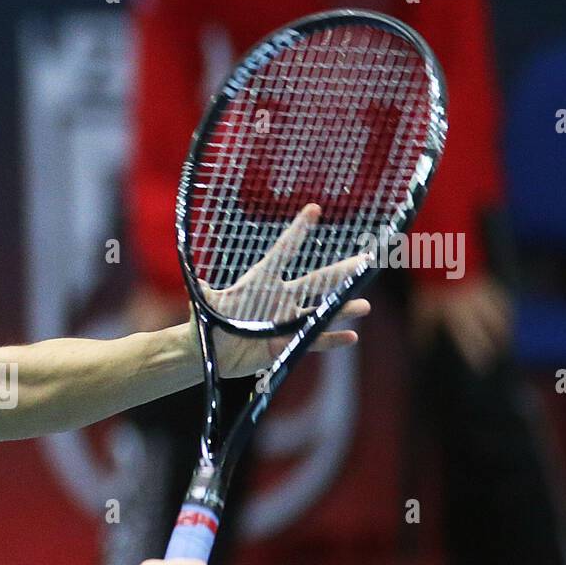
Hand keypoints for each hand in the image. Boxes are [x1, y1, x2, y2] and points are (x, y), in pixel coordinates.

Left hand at [200, 203, 371, 378]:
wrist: (208, 355)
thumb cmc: (205, 327)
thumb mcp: (205, 311)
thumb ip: (206, 298)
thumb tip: (199, 285)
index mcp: (260, 282)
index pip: (282, 252)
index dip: (297, 232)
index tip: (313, 209)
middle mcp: (279, 297)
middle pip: (315, 281)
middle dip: (341, 272)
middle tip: (366, 261)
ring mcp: (286, 320)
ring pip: (320, 311)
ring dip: (341, 308)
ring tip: (363, 305)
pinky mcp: (287, 343)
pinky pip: (313, 340)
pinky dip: (330, 339)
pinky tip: (350, 336)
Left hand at [411, 276, 512, 373]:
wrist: (441, 260)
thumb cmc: (430, 288)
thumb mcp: (422, 310)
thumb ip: (422, 331)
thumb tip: (419, 349)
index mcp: (456, 315)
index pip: (469, 339)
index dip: (476, 354)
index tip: (483, 367)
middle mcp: (473, 308)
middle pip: (491, 330)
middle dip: (496, 345)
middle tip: (497, 355)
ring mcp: (483, 297)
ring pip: (501, 316)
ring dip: (504, 329)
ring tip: (505, 339)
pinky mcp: (488, 286)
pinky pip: (502, 302)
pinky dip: (506, 312)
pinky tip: (508, 318)